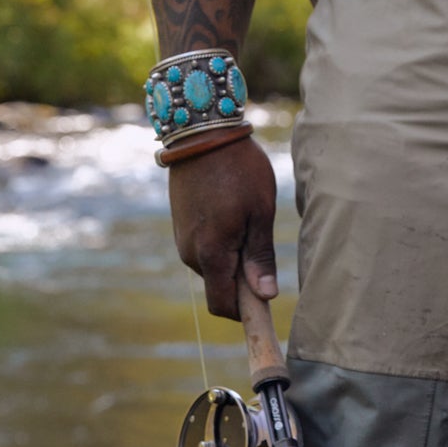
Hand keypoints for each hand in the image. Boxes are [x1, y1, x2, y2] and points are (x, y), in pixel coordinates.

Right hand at [168, 135, 278, 319]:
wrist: (201, 133)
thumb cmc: (239, 170)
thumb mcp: (260, 212)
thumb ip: (260, 257)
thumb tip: (265, 296)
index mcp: (211, 252)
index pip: (223, 305)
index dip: (245, 313)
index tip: (266, 306)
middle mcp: (190, 253)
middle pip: (220, 287)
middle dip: (242, 280)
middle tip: (261, 243)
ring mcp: (182, 240)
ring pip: (213, 268)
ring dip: (232, 259)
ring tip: (247, 220)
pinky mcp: (181, 227)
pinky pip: (204, 250)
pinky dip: (221, 245)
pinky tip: (232, 214)